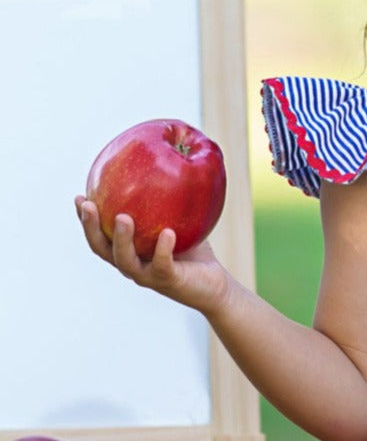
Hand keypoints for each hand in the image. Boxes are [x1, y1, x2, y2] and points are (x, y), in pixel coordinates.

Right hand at [75, 196, 230, 314]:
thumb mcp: (177, 219)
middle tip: (88, 204)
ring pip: (125, 261)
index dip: (85, 218)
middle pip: (102, 248)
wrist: (214, 284)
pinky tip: (167, 232)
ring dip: (122, 239)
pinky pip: (163, 265)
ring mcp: (148, 275)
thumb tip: (164, 157)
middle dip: (91, 226)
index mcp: (127, 250)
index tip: (79, 196)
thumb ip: (164, 197)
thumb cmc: (192, 249)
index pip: (99, 235)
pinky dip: (163, 249)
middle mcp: (131, 264)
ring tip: (123, 217)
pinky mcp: (169, 281)